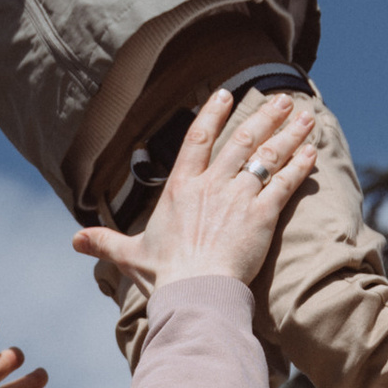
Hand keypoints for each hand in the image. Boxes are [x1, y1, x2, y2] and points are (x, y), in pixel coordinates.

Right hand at [72, 89, 318, 297]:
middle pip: (241, 140)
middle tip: (282, 100)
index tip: (225, 94)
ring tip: (305, 116)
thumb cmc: (164, 276)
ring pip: (267, 156)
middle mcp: (211, 185)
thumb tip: (75, 241)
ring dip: (288, 134)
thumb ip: (105, 242)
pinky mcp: (261, 216)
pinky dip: (300, 167)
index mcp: (180, 189)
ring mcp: (237, 198)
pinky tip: (312, 152)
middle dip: (264, 117)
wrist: (194, 293)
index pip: (198, 140)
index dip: (212, 114)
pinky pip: (284, 184)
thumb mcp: (130, 256)